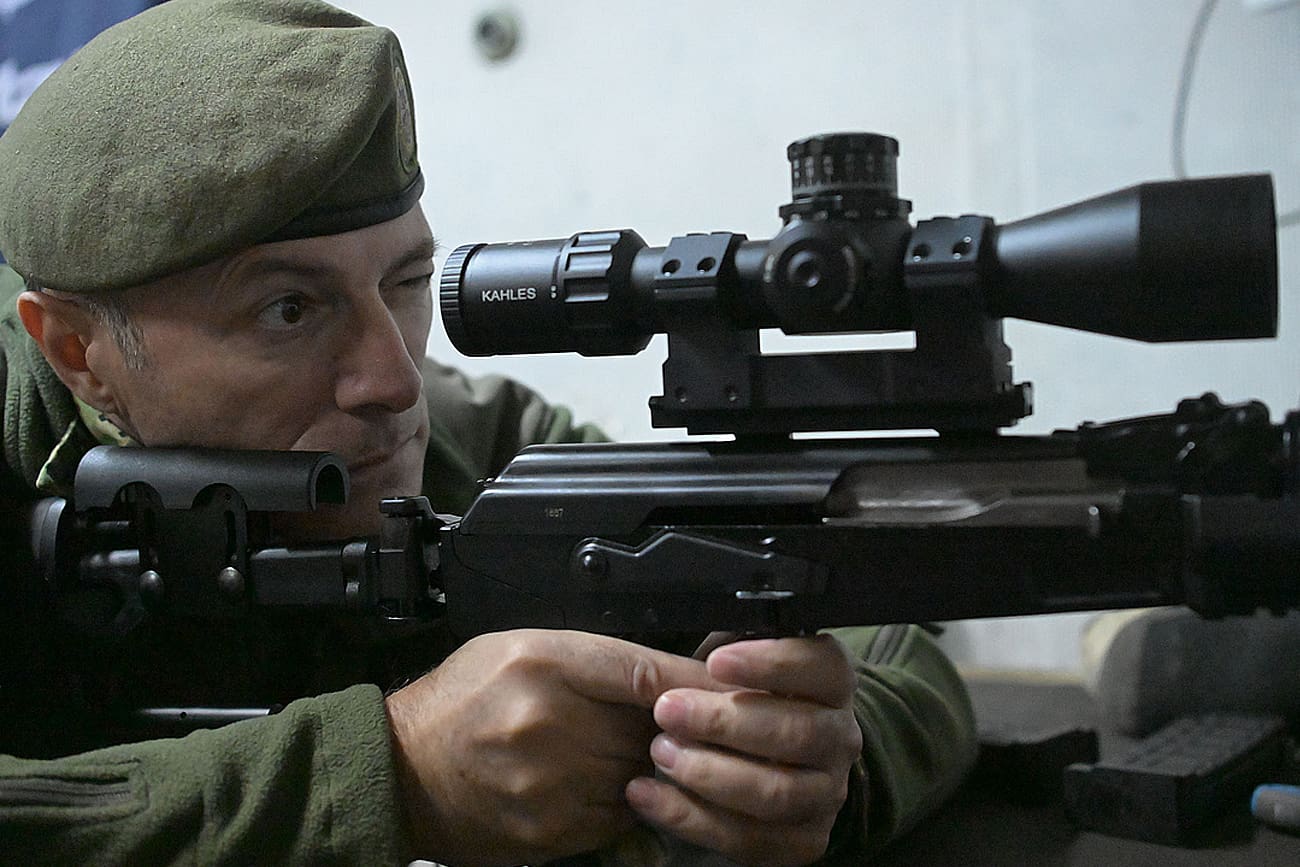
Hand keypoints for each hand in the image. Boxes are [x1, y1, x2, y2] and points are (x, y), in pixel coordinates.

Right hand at [383, 629, 721, 865]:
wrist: (401, 771)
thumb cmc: (460, 701)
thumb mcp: (518, 649)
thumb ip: (591, 658)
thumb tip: (663, 674)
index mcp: (542, 661)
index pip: (644, 669)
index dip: (693, 679)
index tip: (722, 685)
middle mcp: (548, 718)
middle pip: (651, 726)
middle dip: (665, 725)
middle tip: (664, 720)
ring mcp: (549, 780)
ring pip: (640, 773)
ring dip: (644, 764)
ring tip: (613, 750)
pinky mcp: (549, 829)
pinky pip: (618, 815)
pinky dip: (621, 802)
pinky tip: (595, 784)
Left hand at [625, 634, 862, 865]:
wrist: (768, 764)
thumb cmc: (745, 699)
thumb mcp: (742, 661)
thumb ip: (731, 647)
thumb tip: (703, 622)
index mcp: (832, 685)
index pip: (822, 667)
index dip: (772, 663)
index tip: (717, 662)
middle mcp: (839, 740)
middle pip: (797, 733)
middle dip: (725, 722)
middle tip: (668, 709)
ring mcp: (826, 794)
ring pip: (776, 792)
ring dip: (710, 774)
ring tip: (660, 752)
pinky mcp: (803, 841)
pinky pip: (749, 838)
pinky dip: (691, 818)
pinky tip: (647, 796)